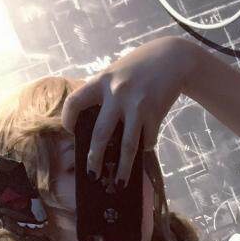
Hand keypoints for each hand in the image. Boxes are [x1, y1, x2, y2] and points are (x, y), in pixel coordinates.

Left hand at [61, 34, 200, 185]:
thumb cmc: (139, 67)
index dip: (68, 119)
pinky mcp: (154, 114)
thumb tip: (96, 126)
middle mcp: (116, 94)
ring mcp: (136, 105)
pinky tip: (145, 145)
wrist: (171, 58)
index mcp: (101, 81)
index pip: (75, 102)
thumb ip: (104, 92)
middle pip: (100, 134)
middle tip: (93, 174)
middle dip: (95, 158)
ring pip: (127, 146)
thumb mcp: (116, 72)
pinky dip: (145, 146)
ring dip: (123, 168)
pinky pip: (147, 140)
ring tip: (120, 182)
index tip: (70, 131)